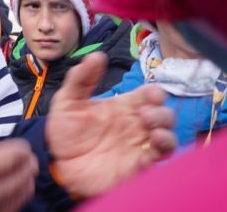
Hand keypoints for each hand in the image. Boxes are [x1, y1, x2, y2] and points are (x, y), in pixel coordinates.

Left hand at [46, 52, 176, 197]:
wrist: (57, 163)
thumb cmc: (66, 130)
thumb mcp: (67, 101)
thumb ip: (80, 79)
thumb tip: (96, 56)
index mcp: (125, 106)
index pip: (151, 95)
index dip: (155, 94)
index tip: (151, 96)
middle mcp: (137, 126)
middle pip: (165, 116)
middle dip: (162, 114)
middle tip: (145, 116)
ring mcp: (138, 148)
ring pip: (168, 141)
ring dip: (167, 137)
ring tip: (154, 135)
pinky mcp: (134, 170)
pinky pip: (154, 167)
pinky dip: (154, 161)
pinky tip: (143, 158)